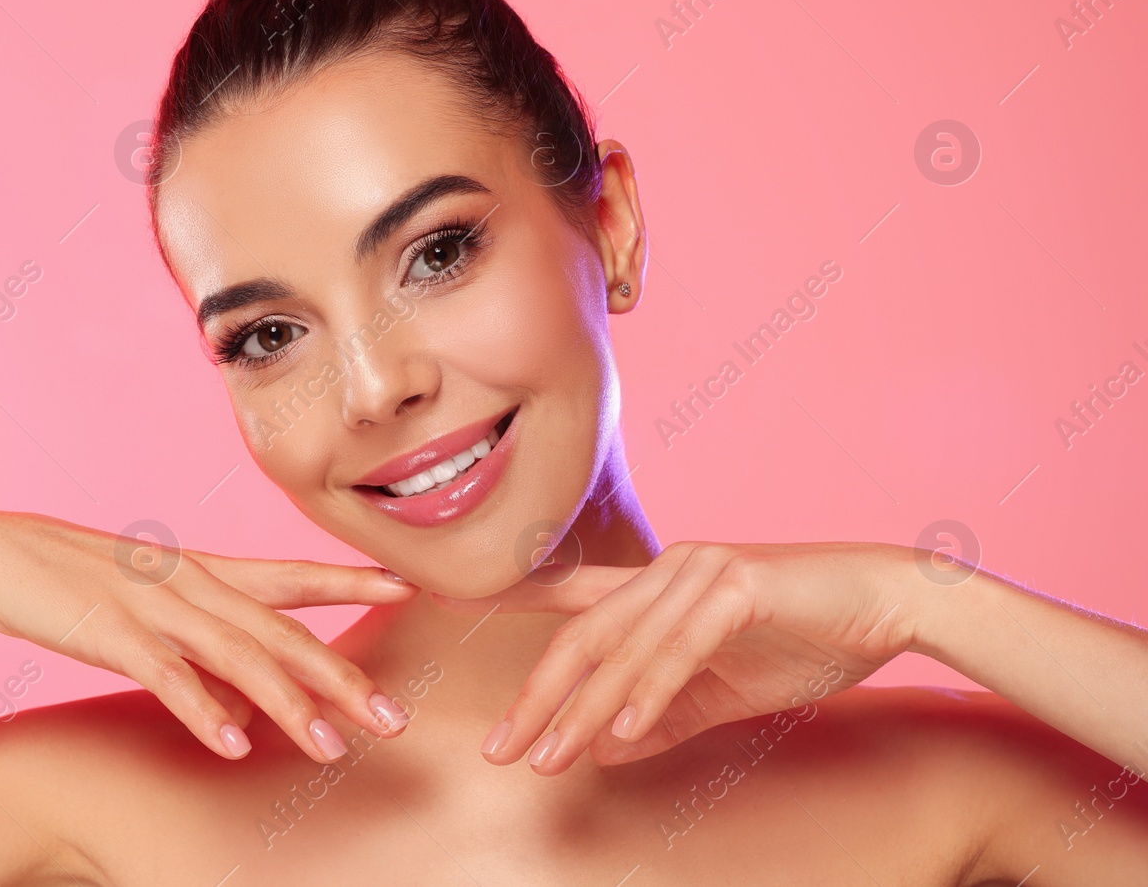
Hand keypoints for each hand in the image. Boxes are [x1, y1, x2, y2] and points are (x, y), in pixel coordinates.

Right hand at [0, 506, 419, 762]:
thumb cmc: (67, 584)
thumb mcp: (145, 615)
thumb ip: (201, 659)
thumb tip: (248, 716)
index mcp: (200, 571)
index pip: (291, 574)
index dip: (351, 580)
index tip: (410, 586)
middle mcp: (190, 583)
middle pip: (283, 630)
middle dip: (343, 676)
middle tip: (396, 717)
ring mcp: (152, 605)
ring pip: (239, 656)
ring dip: (290, 706)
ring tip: (334, 748)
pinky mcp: (110, 632)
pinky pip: (167, 677)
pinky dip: (202, 711)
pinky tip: (233, 746)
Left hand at [433, 540, 918, 773]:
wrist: (889, 603)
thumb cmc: (805, 638)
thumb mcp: (721, 690)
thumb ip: (662, 716)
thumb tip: (599, 750)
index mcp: (656, 586)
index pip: (569, 600)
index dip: (506, 600)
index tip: (438, 601)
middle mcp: (665, 570)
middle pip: (582, 638)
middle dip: (537, 698)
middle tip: (500, 751)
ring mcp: (699, 573)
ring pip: (623, 649)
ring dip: (584, 709)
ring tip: (549, 757)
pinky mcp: (739, 587)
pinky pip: (680, 649)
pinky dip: (650, 692)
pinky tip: (624, 733)